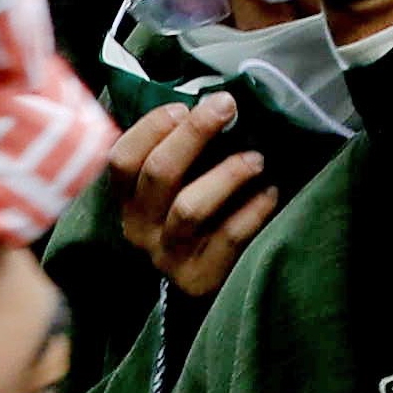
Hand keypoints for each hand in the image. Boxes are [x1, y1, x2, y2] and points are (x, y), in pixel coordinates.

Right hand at [110, 92, 282, 299]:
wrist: (202, 286)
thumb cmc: (193, 220)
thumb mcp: (172, 189)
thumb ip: (178, 154)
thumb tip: (210, 106)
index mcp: (128, 199)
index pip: (123, 158)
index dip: (151, 128)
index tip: (183, 107)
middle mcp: (140, 227)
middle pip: (159, 173)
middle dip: (194, 134)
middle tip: (226, 106)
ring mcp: (167, 255)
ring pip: (190, 207)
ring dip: (226, 175)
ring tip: (257, 159)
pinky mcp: (198, 278)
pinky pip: (227, 238)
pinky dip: (251, 211)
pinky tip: (270, 193)